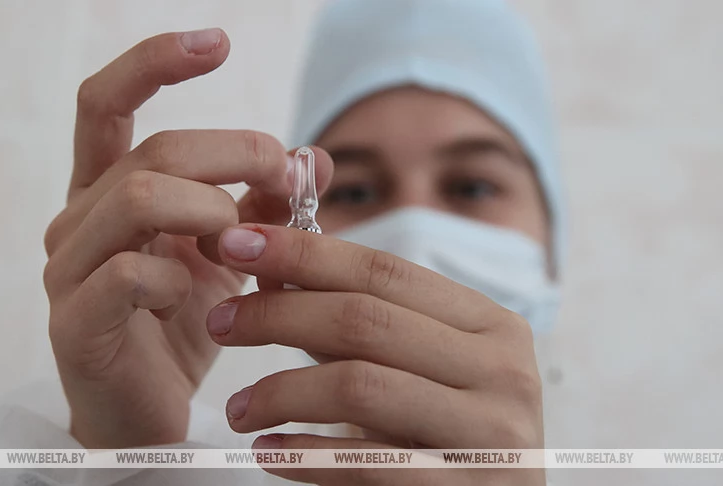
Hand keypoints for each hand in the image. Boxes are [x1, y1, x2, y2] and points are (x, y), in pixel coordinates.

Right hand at [42, 30, 331, 447]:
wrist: (150, 413)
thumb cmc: (188, 325)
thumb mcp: (237, 254)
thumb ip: (267, 204)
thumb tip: (314, 156)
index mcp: (108, 192)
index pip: (107, 104)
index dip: (154, 62)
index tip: (219, 42)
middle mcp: (77, 219)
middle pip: (155, 149)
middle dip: (234, 153)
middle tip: (286, 176)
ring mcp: (67, 270)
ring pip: (136, 196)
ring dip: (211, 209)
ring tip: (239, 242)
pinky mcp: (74, 322)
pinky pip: (126, 274)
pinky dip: (178, 276)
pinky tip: (198, 296)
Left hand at [206, 224, 544, 484]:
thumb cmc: (446, 432)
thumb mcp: (414, 364)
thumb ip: (354, 316)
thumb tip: (269, 263)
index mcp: (488, 324)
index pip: (384, 271)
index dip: (304, 252)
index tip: (237, 241)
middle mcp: (501, 369)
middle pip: (366, 321)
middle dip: (277, 314)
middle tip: (221, 322)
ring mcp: (491, 433)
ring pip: (360, 386)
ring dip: (281, 392)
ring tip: (238, 409)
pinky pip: (366, 465)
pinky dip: (305, 455)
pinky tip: (268, 450)